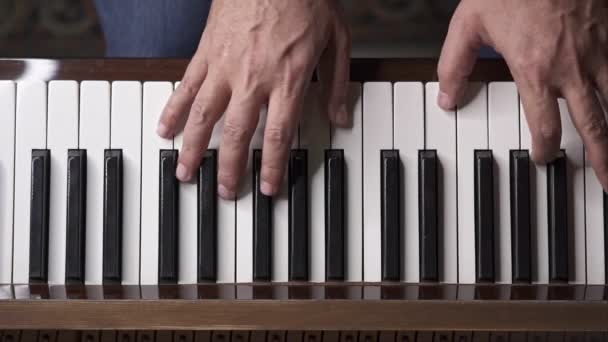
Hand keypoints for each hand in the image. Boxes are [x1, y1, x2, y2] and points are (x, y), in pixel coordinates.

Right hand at [157, 0, 350, 198]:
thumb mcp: (337, 38)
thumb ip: (336, 82)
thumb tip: (339, 118)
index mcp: (288, 79)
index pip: (278, 136)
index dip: (271, 168)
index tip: (266, 190)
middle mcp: (253, 79)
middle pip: (238, 135)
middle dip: (230, 169)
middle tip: (224, 193)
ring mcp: (224, 65)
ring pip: (204, 117)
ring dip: (194, 149)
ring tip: (186, 174)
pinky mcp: (205, 50)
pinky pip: (185, 86)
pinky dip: (173, 110)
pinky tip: (164, 130)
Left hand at [437, 0, 607, 189]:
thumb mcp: (469, 23)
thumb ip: (454, 65)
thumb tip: (447, 99)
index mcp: (535, 70)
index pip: (544, 126)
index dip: (544, 149)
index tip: (542, 159)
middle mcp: (572, 69)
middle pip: (594, 125)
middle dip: (601, 157)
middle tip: (606, 182)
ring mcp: (598, 51)